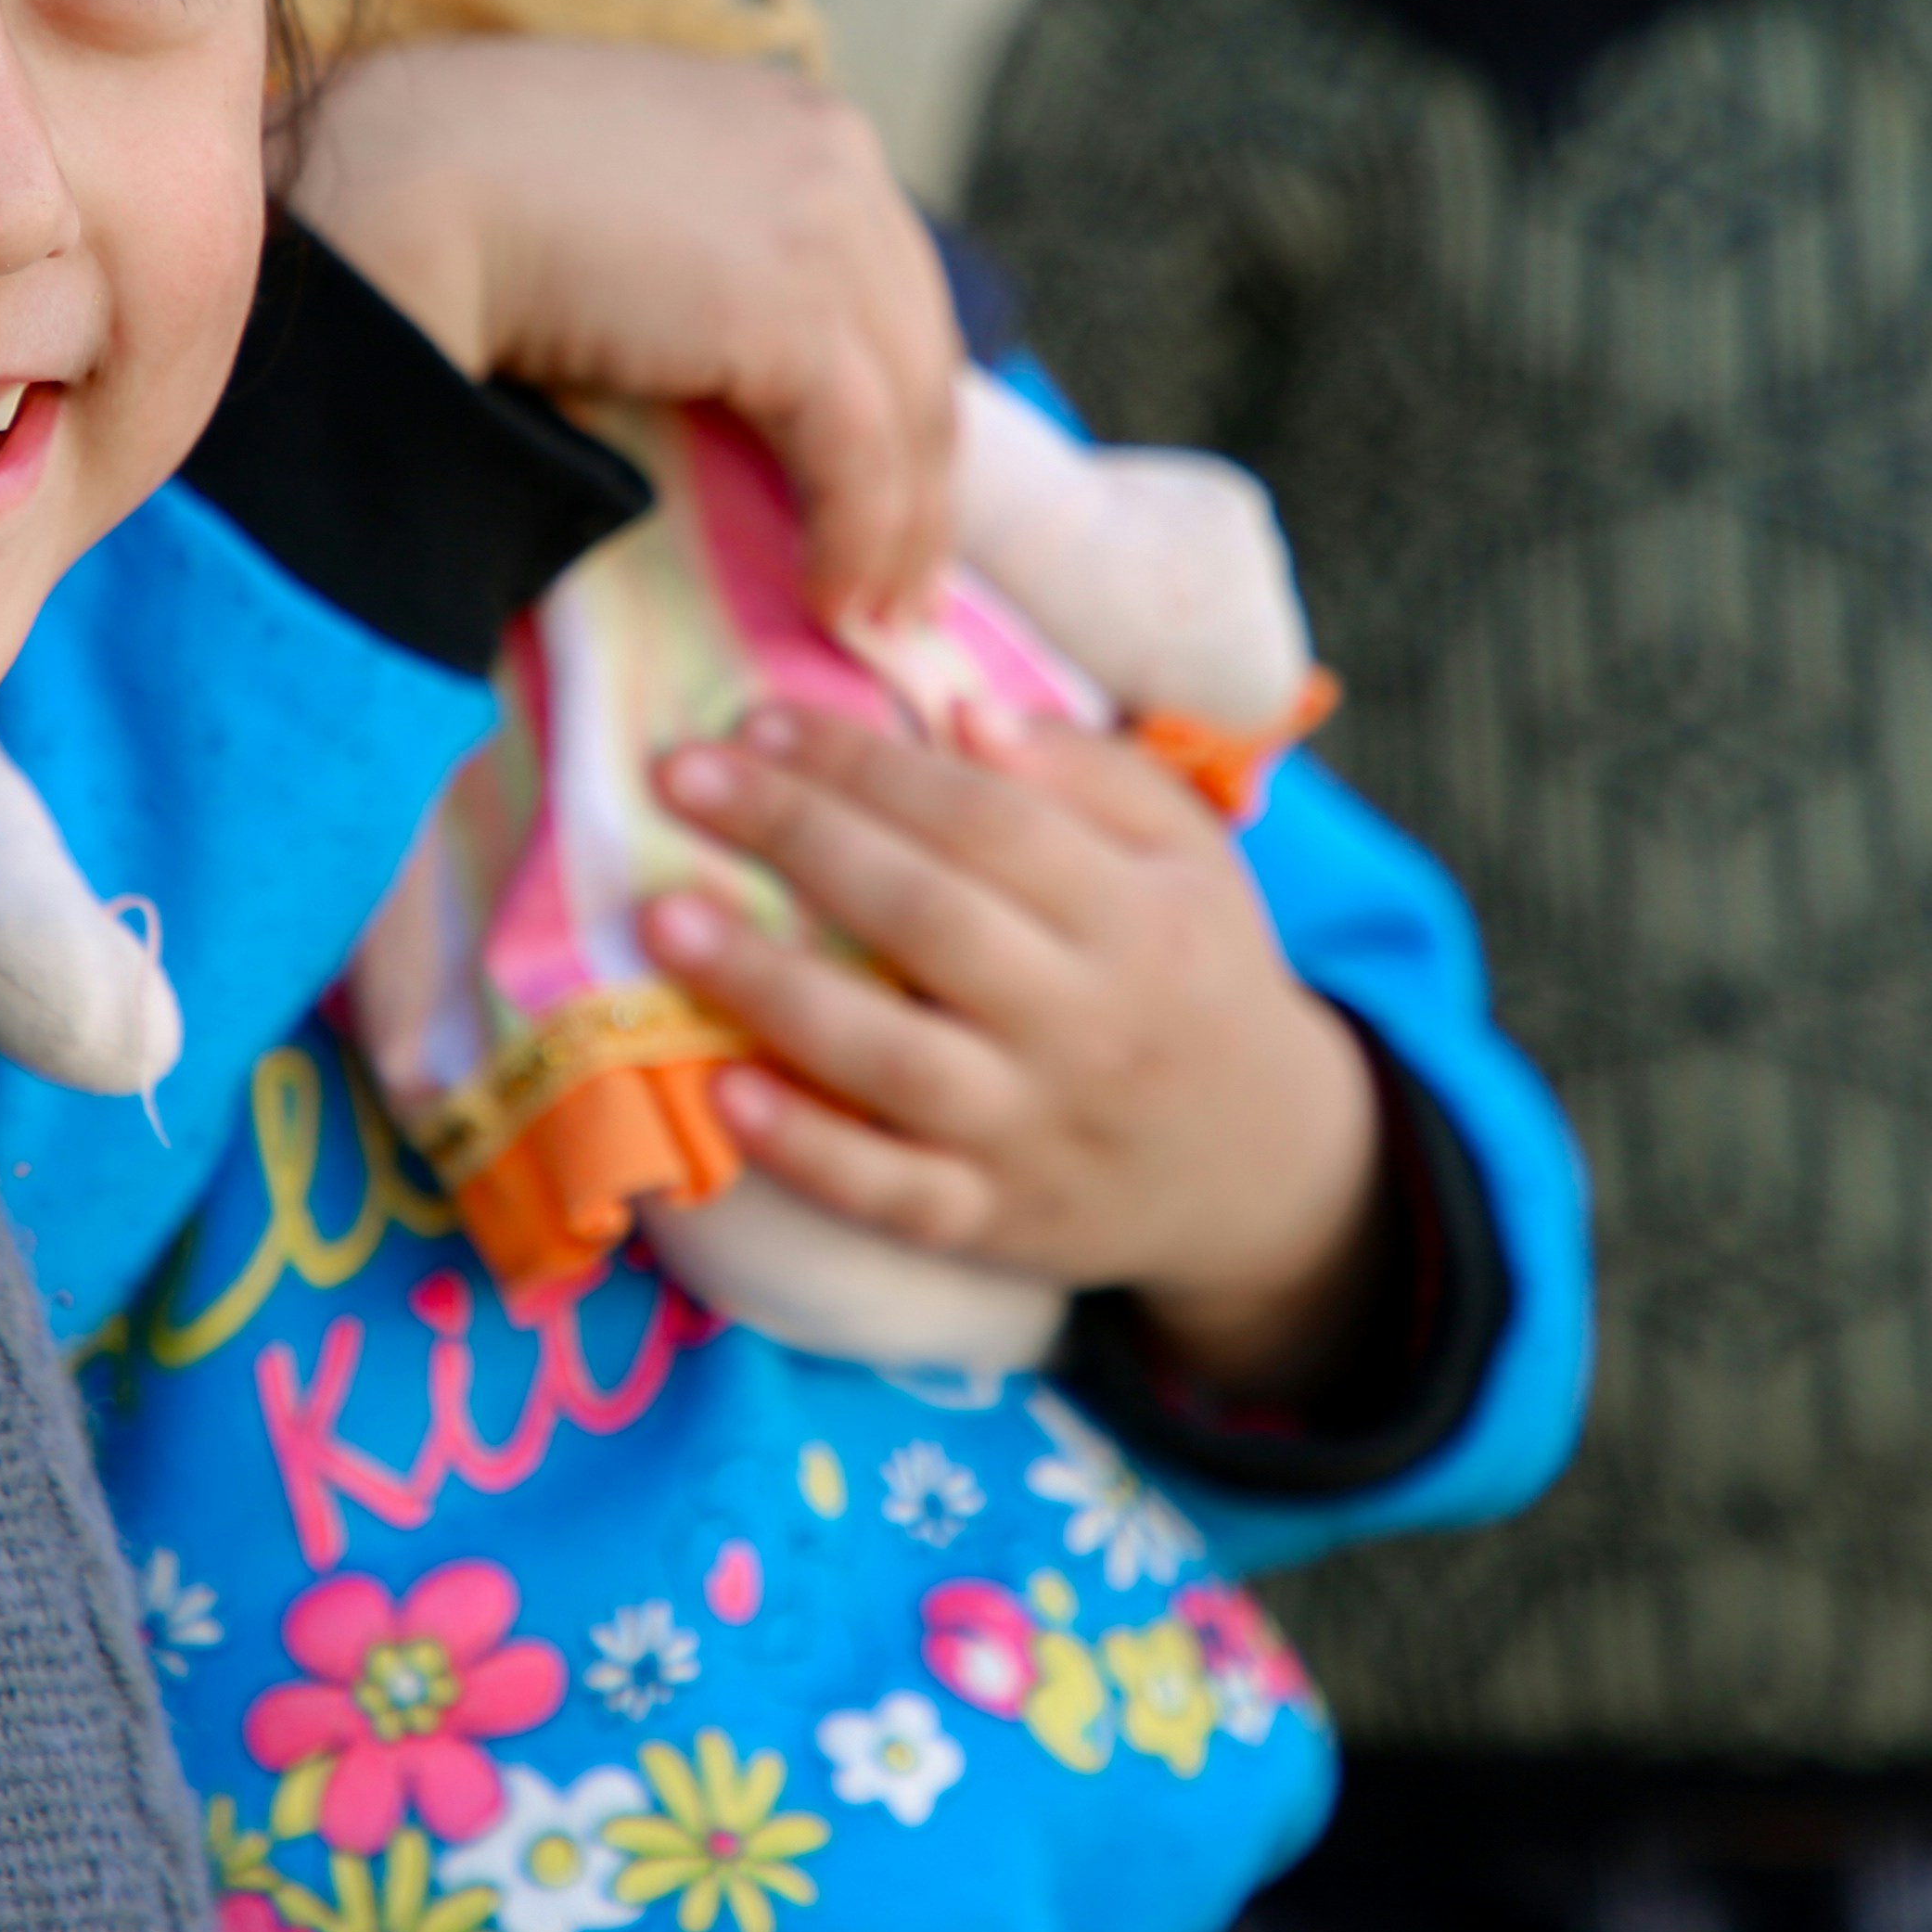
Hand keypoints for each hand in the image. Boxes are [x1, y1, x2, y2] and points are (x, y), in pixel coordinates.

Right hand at [285, 38, 960, 618]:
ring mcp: (825, 228)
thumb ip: (696, 243)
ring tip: (872, 613)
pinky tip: (832, 599)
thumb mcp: (625, 195)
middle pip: (918, 344)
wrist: (404, 182)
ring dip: (902, 528)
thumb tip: (719, 350)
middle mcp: (836, 157)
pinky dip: (859, 539)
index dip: (896, 395)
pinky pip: (861, 458)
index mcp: (798, 124)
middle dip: (922, 473)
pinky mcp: (792, 314)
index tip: (892, 487)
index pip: (889, 279)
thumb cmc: (466, 188)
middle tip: (905, 579)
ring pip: (910, 410)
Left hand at [645, 700, 1385, 1392]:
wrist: (1264, 1165)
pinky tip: (724, 1093)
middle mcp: (1087, 1020)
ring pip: (896, 1058)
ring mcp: (1035, 1128)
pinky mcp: (994, 1220)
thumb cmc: (1191, 971)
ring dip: (772, 988)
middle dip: (796, 835)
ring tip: (666, 921)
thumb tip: (962, 711)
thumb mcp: (1185, 854)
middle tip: (679, 777)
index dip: (866, 764)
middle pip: (926, 915)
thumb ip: (1086, 774)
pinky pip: (893, 1192)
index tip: (756, 721)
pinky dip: (808, 1150)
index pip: (984, 818)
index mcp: (1136, 913)